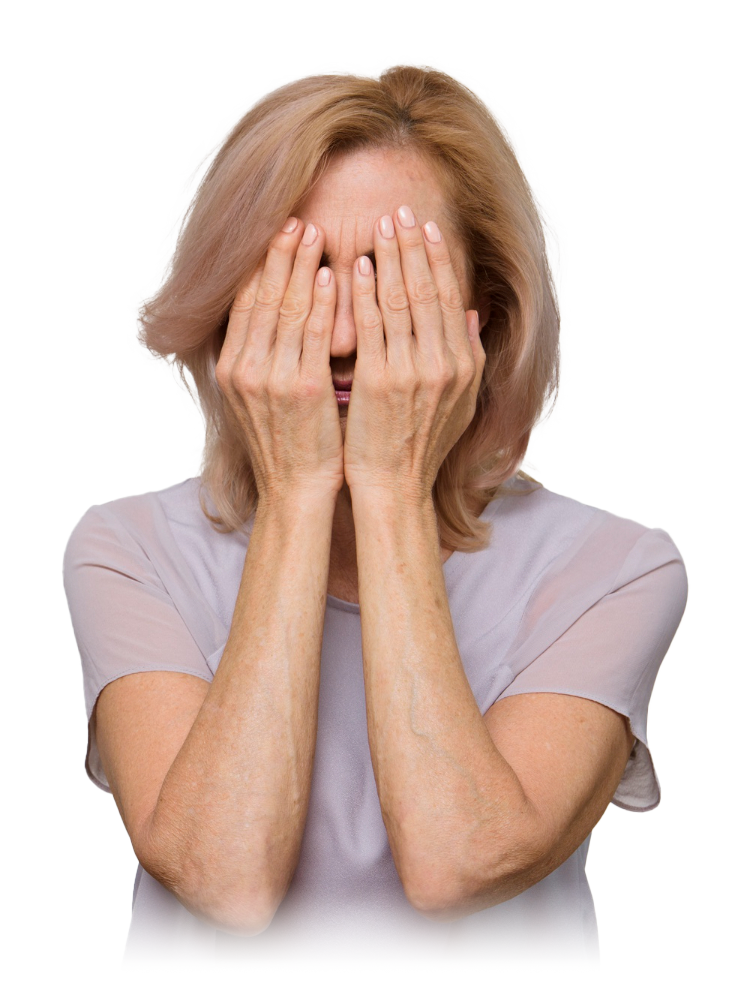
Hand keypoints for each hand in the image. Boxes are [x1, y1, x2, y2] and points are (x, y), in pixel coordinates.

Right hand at [215, 218, 343, 501]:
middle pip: (262, 296)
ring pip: (287, 308)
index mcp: (231, 368)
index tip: (273, 233)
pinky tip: (332, 276)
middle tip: (295, 218)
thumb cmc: (286, 444)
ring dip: (301, 266)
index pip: (243, 302)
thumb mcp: (257, 399)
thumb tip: (267, 319)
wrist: (296, 491)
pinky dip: (322, 302)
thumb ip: (259, 357)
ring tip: (315, 232)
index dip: (257, 264)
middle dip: (279, 254)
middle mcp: (244, 369)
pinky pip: (314, 334)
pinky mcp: (303, 390)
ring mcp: (271, 378)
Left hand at [343, 206, 485, 499]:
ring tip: (380, 225)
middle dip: (414, 245)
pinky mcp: (380, 381)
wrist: (395, 487)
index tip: (428, 227)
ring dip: (391, 258)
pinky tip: (359, 266)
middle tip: (401, 209)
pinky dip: (366, 292)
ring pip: (401, 300)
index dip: (439, 258)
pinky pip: (372, 325)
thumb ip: (468, 357)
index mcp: (465, 365)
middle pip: (428, 290)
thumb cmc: (420, 446)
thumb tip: (472, 315)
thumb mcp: (459, 403)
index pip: (451, 298)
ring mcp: (413, 371)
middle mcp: (445, 364)